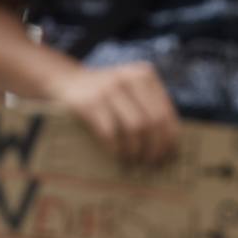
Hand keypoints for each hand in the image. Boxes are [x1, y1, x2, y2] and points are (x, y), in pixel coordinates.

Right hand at [46, 62, 180, 164]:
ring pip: (135, 127)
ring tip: (135, 161)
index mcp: (144, 75)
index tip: (168, 156)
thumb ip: (149, 105)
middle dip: (155, 147)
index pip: (165, 111)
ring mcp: (108, 89)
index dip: (169, 137)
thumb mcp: (130, 88)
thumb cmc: (106, 92)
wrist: (68, 81)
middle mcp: (128, 78)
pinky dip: (117, 149)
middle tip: (152, 163)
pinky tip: (118, 156)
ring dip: (137, 150)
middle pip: (153, 121)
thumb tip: (170, 145)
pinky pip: (111, 133)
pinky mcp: (89, 103)